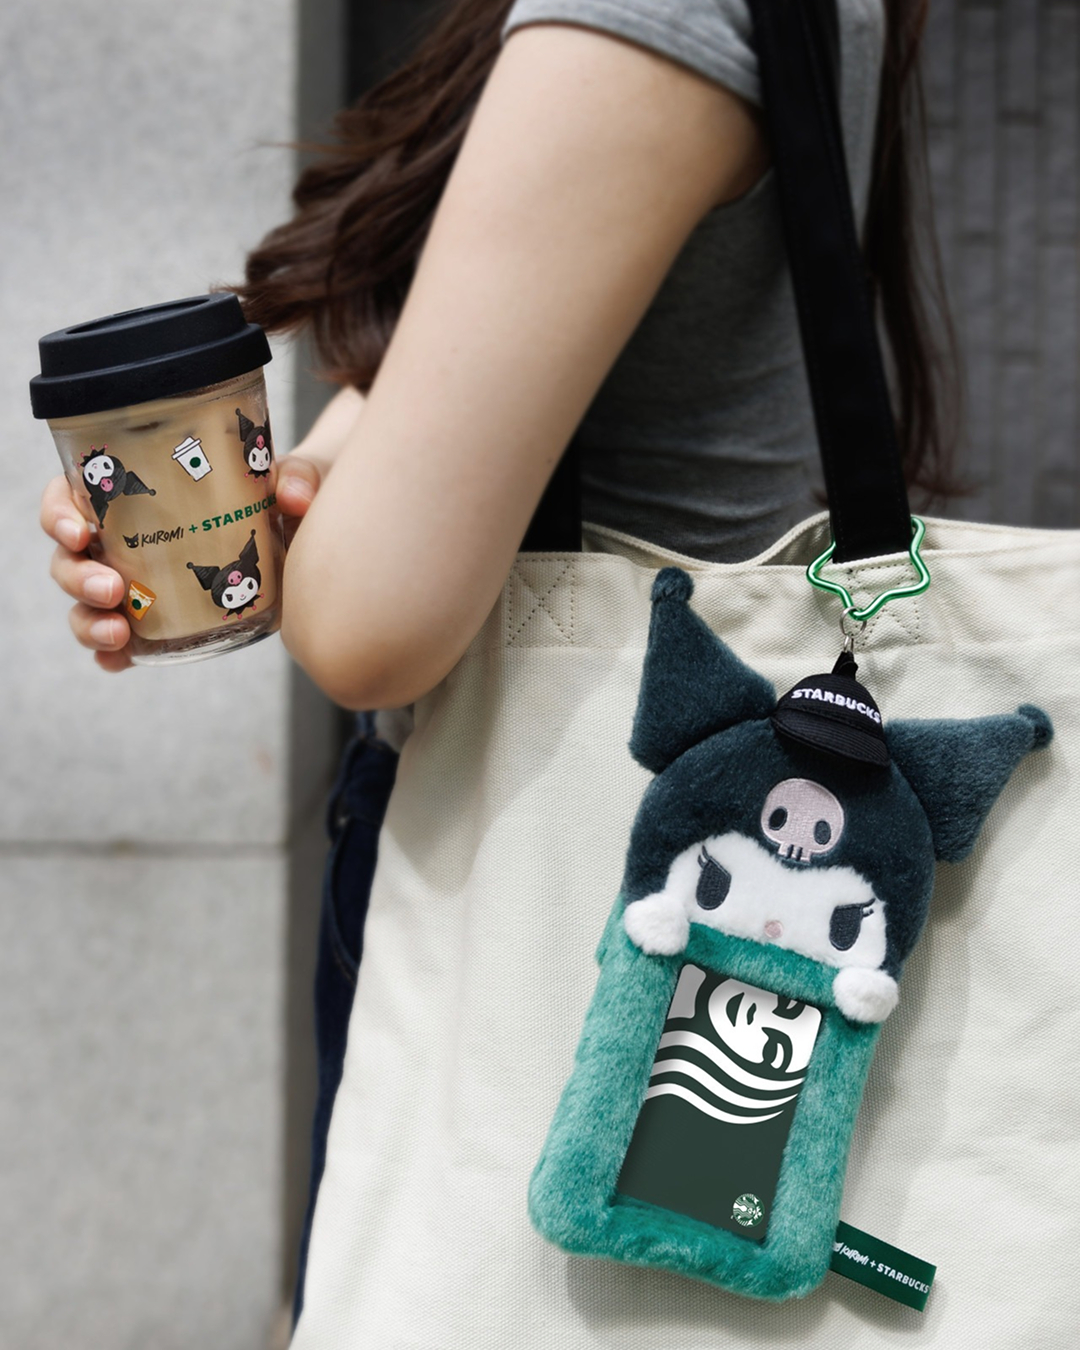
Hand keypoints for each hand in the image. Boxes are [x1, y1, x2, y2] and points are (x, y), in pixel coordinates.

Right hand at [40, 451, 325, 672]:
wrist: (299, 533)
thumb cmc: (278, 495)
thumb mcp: (292, 479)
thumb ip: (299, 479)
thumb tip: (293, 495)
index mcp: (134, 492)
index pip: (73, 493)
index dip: (60, 512)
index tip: (80, 530)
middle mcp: (123, 537)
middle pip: (70, 556)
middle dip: (77, 576)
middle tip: (113, 589)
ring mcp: (134, 581)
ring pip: (84, 602)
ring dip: (89, 620)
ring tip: (120, 631)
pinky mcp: (155, 620)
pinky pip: (117, 641)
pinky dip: (110, 653)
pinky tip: (119, 661)